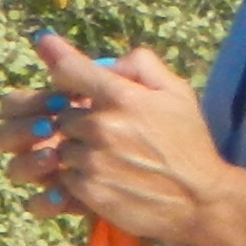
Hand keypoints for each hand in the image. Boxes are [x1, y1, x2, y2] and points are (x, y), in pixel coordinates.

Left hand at [4, 34, 231, 244]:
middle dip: (79, 119)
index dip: (57, 58)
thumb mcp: (177, 93)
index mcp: (123, 97)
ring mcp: (93, 160)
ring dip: (77, 149)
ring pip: (61, 145)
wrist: (200, 200)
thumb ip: (140, 65)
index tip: (46, 46)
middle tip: (107, 131)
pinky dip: (78, 176)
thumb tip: (105, 61)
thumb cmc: (188, 143)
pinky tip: (105, 177)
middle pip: (63, 113)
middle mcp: (102, 126)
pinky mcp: (88, 191)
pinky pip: (64, 175)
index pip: (69, 69)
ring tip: (109, 157)